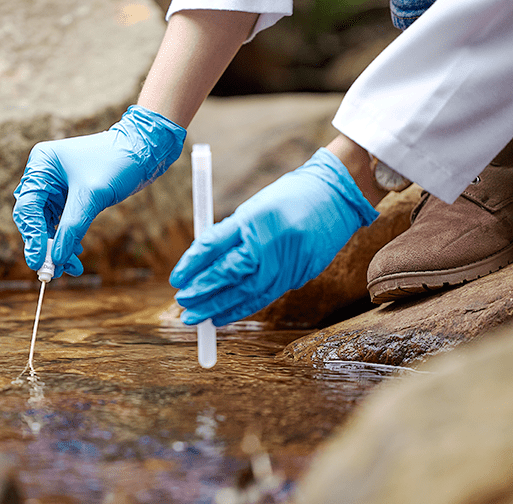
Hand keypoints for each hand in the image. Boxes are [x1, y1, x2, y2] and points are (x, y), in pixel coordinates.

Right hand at [13, 106, 185, 276]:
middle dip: (46, 245)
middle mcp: (44, 175)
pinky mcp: (70, 195)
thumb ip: (72, 227)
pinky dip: (68, 238)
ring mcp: (57, 186)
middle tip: (54, 272)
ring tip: (72, 268)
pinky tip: (76, 252)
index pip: (28, 207)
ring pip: (48, 224)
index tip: (38, 262)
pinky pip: (63, 222)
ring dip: (58, 246)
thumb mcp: (92, 196)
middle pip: (35, 218)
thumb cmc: (117, 162)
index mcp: (41, 165)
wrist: (144, 150)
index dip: (32, 237)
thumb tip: (56, 259)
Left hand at [170, 148, 379, 325]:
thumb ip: (230, 235)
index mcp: (253, 216)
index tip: (176, 279)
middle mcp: (270, 240)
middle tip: (182, 303)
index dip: (192, 264)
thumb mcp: (254, 208)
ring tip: (196, 317)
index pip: (213, 244)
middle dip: (203, 291)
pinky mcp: (300, 274)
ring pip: (247, 291)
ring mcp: (288, 260)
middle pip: (229, 272)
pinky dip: (242, 309)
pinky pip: (265, 296)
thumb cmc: (287, 198)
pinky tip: (223, 316)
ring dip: (219, 307)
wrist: (337, 196)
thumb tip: (199, 266)